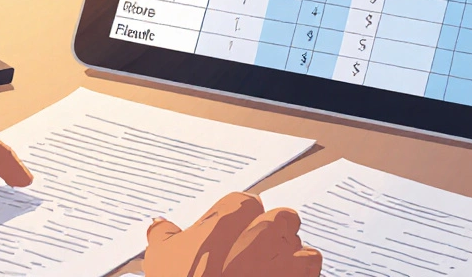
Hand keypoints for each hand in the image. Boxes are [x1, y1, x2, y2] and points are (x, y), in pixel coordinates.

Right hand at [144, 192, 321, 276]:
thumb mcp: (162, 258)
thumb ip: (163, 234)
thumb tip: (158, 224)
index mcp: (231, 215)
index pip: (246, 203)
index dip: (241, 221)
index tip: (232, 237)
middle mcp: (262, 228)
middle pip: (280, 218)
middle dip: (273, 234)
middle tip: (255, 254)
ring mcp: (284, 254)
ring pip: (299, 243)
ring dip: (291, 255)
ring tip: (274, 271)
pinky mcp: (300, 276)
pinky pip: (313, 264)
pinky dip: (303, 272)